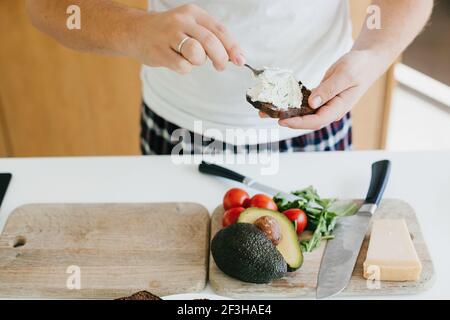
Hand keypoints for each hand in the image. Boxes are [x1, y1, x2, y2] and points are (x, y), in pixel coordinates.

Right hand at [126, 4, 244, 73]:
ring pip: (196, 53)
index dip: (232, 47)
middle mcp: (181, 21)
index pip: (219, 30)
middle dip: (221, 58)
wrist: (134, 31)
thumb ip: (210, 38)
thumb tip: (234, 57)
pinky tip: (176, 61)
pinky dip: (184, 68)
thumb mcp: (189, 26)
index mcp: (193, 13)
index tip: (241, 61)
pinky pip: (182, 66)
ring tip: (190, 58)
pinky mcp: (159, 51)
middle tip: (220, 67)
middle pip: (210, 41)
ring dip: (199, 61)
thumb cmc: (168, 33)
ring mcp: (169, 35)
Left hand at [274, 50, 387, 129]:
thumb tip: (312, 103)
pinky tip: (279, 101)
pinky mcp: (320, 97)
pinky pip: (304, 103)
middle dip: (287, 120)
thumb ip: (329, 89)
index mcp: (338, 108)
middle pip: (307, 120)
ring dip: (286, 112)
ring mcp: (325, 105)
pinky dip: (292, 103)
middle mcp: (330, 110)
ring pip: (303, 113)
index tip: (283, 120)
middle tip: (266, 116)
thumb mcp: (345, 75)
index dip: (299, 122)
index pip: (317, 120)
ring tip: (267, 111)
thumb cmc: (360, 66)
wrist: (367, 60)